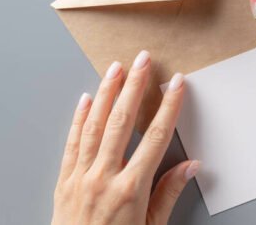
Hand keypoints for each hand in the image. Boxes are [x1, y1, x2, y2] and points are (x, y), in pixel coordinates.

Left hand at [52, 50, 199, 224]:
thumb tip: (191, 166)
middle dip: (135, 86)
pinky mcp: (64, 181)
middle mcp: (104, 177)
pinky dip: (78, 118)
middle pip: (122, 121)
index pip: (156, 137)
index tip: (177, 85)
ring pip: (95, 125)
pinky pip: (72, 143)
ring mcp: (81, 177)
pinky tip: (84, 99)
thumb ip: (169, 194)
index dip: (169, 107)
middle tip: (144, 60)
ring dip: (106, 93)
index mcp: (131, 188)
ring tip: (116, 68)